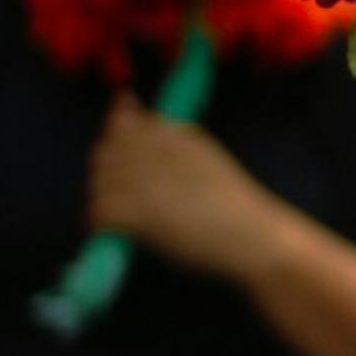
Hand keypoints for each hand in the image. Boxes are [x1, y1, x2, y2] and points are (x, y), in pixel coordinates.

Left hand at [87, 97, 289, 283]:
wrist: (256, 237)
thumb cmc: (238, 205)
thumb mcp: (206, 158)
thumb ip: (171, 141)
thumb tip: (134, 118)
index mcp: (177, 133)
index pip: (124, 122)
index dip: (112, 136)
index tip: (116, 154)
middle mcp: (159, 150)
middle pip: (107, 151)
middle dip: (103, 172)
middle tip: (117, 195)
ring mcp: (148, 181)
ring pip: (100, 181)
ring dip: (100, 197)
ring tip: (115, 215)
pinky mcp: (142, 213)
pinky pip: (102, 211)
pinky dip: (99, 222)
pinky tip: (112, 232)